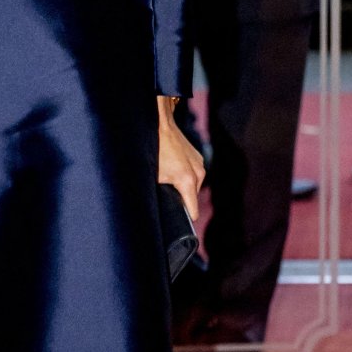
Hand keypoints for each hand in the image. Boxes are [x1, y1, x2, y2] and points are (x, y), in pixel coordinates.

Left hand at [156, 97, 204, 221]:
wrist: (159, 123)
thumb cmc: (153, 149)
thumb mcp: (152, 176)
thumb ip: (159, 193)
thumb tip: (155, 207)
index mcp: (188, 180)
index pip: (192, 211)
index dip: (184, 220)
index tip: (178, 228)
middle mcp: (198, 173)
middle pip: (191, 198)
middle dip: (180, 202)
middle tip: (165, 203)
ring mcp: (199, 164)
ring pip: (192, 186)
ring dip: (182, 188)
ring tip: (167, 184)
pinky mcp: (197, 157)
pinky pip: (192, 174)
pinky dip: (183, 176)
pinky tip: (170, 171)